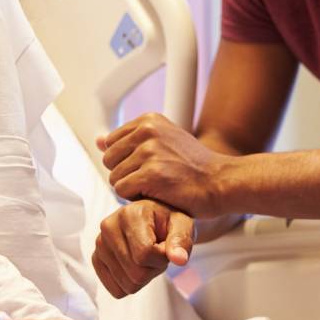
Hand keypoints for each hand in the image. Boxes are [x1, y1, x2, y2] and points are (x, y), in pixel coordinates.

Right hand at [92, 199, 192, 297]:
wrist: (154, 220)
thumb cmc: (169, 222)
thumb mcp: (183, 225)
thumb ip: (182, 241)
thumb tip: (179, 259)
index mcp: (129, 214)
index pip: (144, 255)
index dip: (161, 258)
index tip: (165, 247)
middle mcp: (109, 227)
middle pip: (136, 273)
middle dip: (153, 269)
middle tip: (157, 253)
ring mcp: (100, 244)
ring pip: (127, 284)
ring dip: (143, 276)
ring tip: (146, 257)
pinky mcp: (96, 259)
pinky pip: (116, 290)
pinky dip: (130, 283)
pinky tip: (135, 265)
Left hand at [97, 113, 230, 217]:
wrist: (221, 182)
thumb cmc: (194, 167)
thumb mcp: (163, 143)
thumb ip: (130, 140)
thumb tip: (99, 140)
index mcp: (149, 120)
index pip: (111, 143)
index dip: (126, 160)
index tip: (148, 166)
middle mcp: (147, 130)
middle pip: (109, 160)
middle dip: (126, 174)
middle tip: (152, 179)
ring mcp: (149, 151)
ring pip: (114, 177)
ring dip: (132, 188)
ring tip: (157, 186)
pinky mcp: (151, 173)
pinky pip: (122, 191)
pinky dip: (136, 198)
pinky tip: (157, 194)